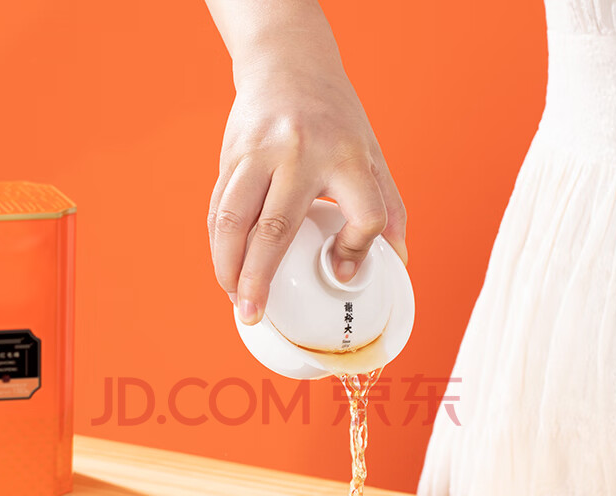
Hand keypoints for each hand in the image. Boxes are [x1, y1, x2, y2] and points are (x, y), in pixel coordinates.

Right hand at [207, 57, 406, 324]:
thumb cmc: (335, 117)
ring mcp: (258, 152)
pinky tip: (226, 269)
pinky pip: (219, 208)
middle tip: (254, 314)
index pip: (364, 213)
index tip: (342, 274)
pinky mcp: (230, 155)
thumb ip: (388, 208)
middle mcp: (298, 152)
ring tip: (234, 300)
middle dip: (259, 278)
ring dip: (228, 267)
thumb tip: (396, 261)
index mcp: (345, 155)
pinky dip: (219, 244)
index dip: (357, 251)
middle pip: (276, 228)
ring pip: (234, 219)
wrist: (286, 61)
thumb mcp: (372, 154)